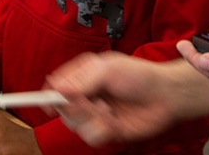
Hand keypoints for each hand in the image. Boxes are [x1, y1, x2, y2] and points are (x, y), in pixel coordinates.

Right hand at [45, 51, 187, 145]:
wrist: (164, 96)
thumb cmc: (138, 75)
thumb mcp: (106, 70)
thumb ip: (80, 81)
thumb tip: (56, 89)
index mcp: (82, 74)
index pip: (56, 85)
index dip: (47, 95)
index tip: (44, 103)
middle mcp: (86, 94)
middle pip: (62, 109)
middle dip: (75, 108)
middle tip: (90, 101)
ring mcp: (95, 113)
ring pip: (76, 125)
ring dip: (92, 118)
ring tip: (109, 108)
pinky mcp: (106, 131)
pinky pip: (92, 137)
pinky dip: (103, 130)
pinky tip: (115, 120)